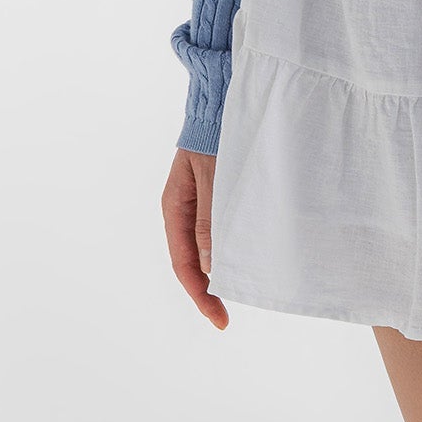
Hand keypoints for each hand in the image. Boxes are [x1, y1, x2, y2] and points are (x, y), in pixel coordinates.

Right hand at [162, 147, 228, 328]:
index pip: (184, 264)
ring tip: (239, 294)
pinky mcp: (218, 196)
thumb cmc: (217, 134)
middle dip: (207, 291)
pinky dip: (230, 249)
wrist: (221, 102)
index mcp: (175, 208)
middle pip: (192, 262)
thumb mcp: (215, 177)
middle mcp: (184, 211)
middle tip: (225, 317)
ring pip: (206, 249)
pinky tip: (245, 259)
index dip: (201, 294)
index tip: (219, 318)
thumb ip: (212, 218)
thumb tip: (210, 265)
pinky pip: (220, 230)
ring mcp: (200, 204)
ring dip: (220, 272)